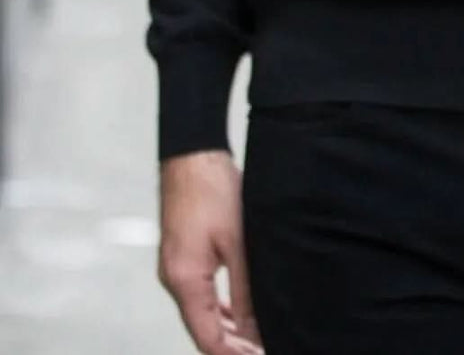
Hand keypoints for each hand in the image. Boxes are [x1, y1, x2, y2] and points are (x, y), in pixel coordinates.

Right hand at [158, 150, 263, 354]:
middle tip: (263, 350)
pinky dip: (218, 307)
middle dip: (231, 345)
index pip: (206, 337)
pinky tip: (237, 311)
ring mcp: (174, 268)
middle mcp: (173, 280)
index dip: (231, 354)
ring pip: (200, 312)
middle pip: (202, 328)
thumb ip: (244, 289)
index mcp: (185, 280)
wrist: (192, 155)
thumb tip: (253, 327)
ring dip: (226, 327)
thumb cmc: (214, 192)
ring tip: (255, 339)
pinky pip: (198, 293)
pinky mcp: (180, 256)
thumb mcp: (237, 242)